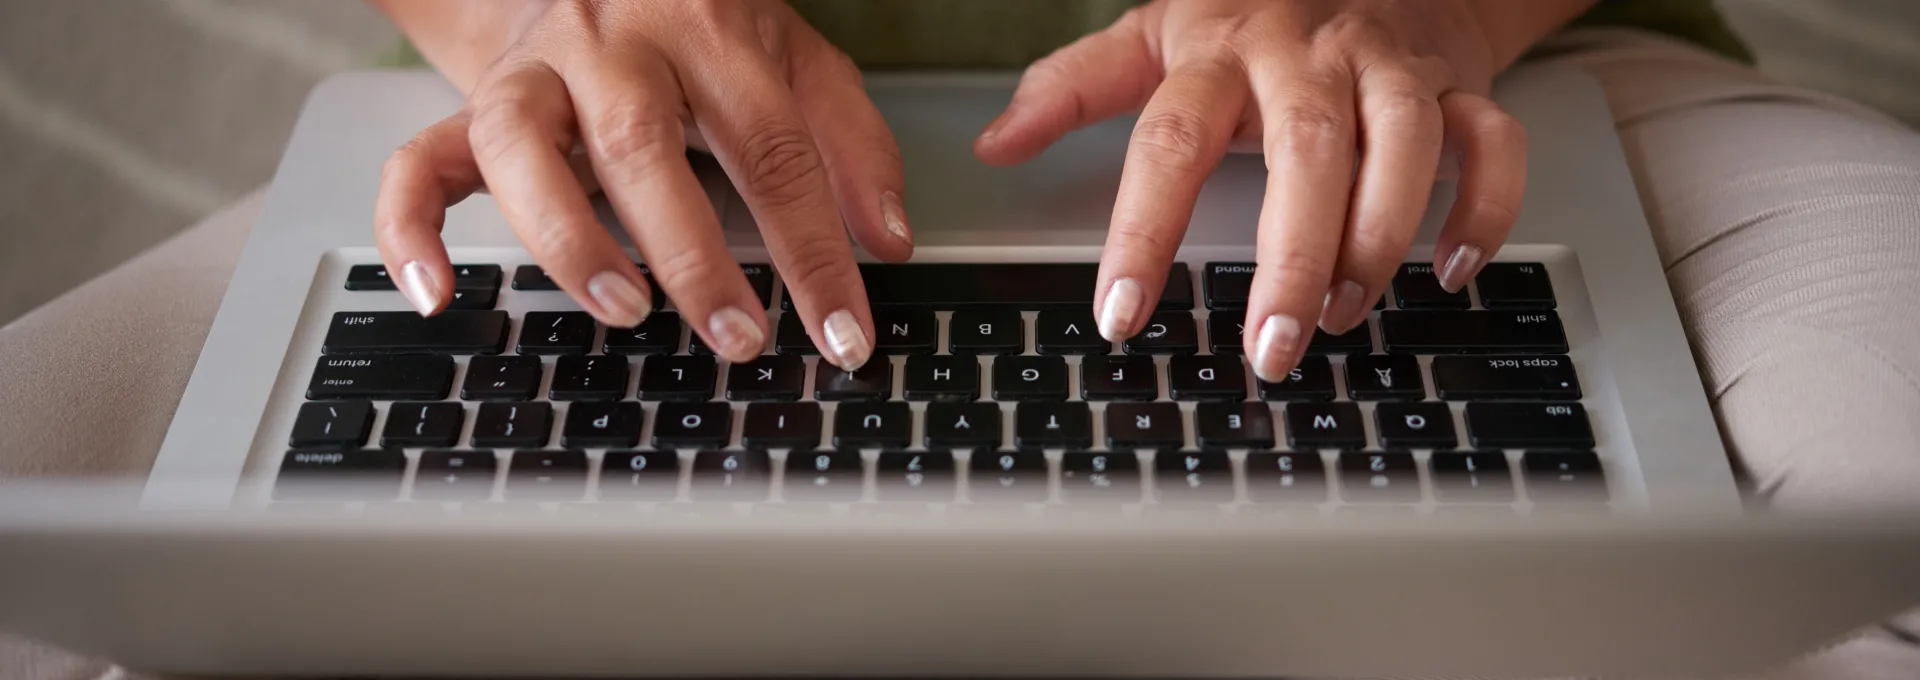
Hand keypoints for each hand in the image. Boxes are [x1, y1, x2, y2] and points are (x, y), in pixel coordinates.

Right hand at [374, 0, 909, 368]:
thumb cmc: (698, 28)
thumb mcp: (793, 60)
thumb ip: (850, 141)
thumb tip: (891, 238)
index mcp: (706, 28)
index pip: (772, 145)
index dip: (813, 247)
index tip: (842, 331)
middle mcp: (611, 43)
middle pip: (641, 145)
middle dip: (693, 254)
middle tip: (739, 337)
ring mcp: (532, 75)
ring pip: (521, 148)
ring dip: (569, 238)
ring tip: (623, 310)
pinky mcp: (470, 107)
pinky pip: (419, 164)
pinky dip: (413, 232)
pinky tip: (438, 295)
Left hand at [976, 0, 1526, 381]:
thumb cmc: (1256, 16)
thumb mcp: (1156, 35)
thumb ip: (1076, 86)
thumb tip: (996, 143)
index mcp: (1220, 51)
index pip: (1169, 142)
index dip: (1142, 231)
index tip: (1121, 316)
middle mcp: (1308, 57)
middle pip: (1303, 152)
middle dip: (1289, 258)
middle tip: (1269, 348)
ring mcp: (1388, 68)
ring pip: (1402, 145)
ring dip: (1379, 239)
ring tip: (1346, 315)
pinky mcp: (1457, 84)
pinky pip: (1491, 143)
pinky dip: (1483, 207)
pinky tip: (1452, 270)